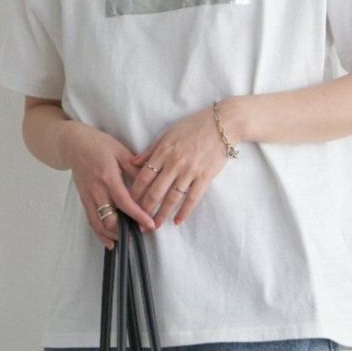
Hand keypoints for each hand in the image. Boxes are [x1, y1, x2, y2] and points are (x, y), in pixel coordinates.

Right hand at [60, 121, 156, 249]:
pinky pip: (91, 222)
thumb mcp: (120, 151)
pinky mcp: (84, 201)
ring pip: (99, 225)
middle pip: (110, 219)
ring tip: (128, 240)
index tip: (150, 225)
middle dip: (126, 230)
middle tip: (141, 233)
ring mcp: (88, 197)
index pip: (124, 202)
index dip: (138, 216)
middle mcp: (96, 190)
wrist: (73, 144)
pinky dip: (100, 235)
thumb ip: (135, 168)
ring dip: (114, 236)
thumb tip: (153, 180)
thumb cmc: (98, 144)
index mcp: (108, 177)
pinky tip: (110, 243)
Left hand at [127, 104, 233, 229]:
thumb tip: (133, 162)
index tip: (128, 205)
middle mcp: (174, 163)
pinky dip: (184, 211)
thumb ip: (151, 150)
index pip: (143, 177)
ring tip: (154, 227)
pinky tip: (177, 222)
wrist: (223, 124)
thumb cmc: (195, 126)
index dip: (135, 193)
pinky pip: (192, 198)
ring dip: (162, 214)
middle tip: (138, 223)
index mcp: (163, 152)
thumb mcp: (169, 133)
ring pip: (172, 198)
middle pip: (155, 191)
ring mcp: (190, 171)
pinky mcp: (205, 177)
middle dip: (144, 209)